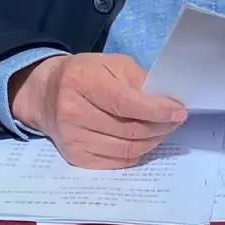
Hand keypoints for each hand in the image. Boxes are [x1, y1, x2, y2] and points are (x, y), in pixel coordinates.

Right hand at [8, 52, 187, 168]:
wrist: (46, 94)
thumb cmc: (85, 74)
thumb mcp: (111, 63)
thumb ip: (138, 79)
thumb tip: (166, 101)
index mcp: (81, 81)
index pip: (125, 102)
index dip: (156, 110)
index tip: (179, 111)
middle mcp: (72, 112)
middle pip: (128, 129)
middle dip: (160, 127)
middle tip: (175, 120)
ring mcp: (72, 139)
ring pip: (126, 149)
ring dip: (152, 141)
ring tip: (163, 130)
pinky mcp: (75, 157)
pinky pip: (117, 161)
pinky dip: (137, 153)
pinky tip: (144, 141)